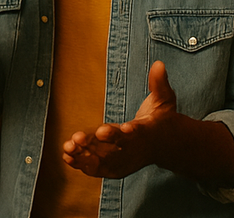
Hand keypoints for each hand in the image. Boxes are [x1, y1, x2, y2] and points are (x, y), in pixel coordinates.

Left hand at [63, 61, 178, 178]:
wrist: (166, 145)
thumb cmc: (162, 119)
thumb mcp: (164, 100)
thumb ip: (159, 83)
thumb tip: (159, 64)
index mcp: (146, 132)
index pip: (135, 133)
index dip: (123, 133)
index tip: (118, 130)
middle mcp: (134, 149)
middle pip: (115, 150)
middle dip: (97, 146)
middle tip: (78, 139)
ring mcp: (125, 160)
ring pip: (103, 161)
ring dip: (84, 156)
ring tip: (67, 148)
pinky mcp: (116, 167)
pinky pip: (98, 168)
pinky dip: (82, 164)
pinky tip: (67, 157)